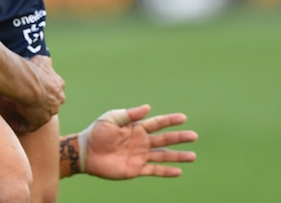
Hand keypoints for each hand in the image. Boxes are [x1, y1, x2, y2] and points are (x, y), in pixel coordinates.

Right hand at [0, 55, 64, 132]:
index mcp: (58, 86)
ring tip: (12, 108)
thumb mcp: (41, 60)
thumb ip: (44, 61)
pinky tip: (12, 122)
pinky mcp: (40, 122)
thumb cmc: (32, 70)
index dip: (39, 89)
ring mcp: (49, 113)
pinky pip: (30, 126)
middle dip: (34, 101)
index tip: (28, 87)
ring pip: (38, 114)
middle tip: (19, 97)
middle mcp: (57, 100)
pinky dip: (21, 124)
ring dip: (26, 112)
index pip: (52, 90)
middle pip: (47, 103)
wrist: (27, 82)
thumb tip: (43, 60)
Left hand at [78, 104, 197, 178]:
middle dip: (179, 137)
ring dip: (178, 156)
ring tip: (193, 156)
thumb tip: (148, 107)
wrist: (86, 152)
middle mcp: (141, 142)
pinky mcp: (136, 169)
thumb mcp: (111, 119)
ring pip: (163, 155)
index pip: (157, 123)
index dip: (170, 121)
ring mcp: (140, 156)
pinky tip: (178, 171)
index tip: (183, 118)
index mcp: (136, 128)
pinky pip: (154, 170)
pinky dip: (166, 171)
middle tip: (194, 135)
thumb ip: (129, 114)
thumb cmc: (96, 133)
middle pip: (164, 139)